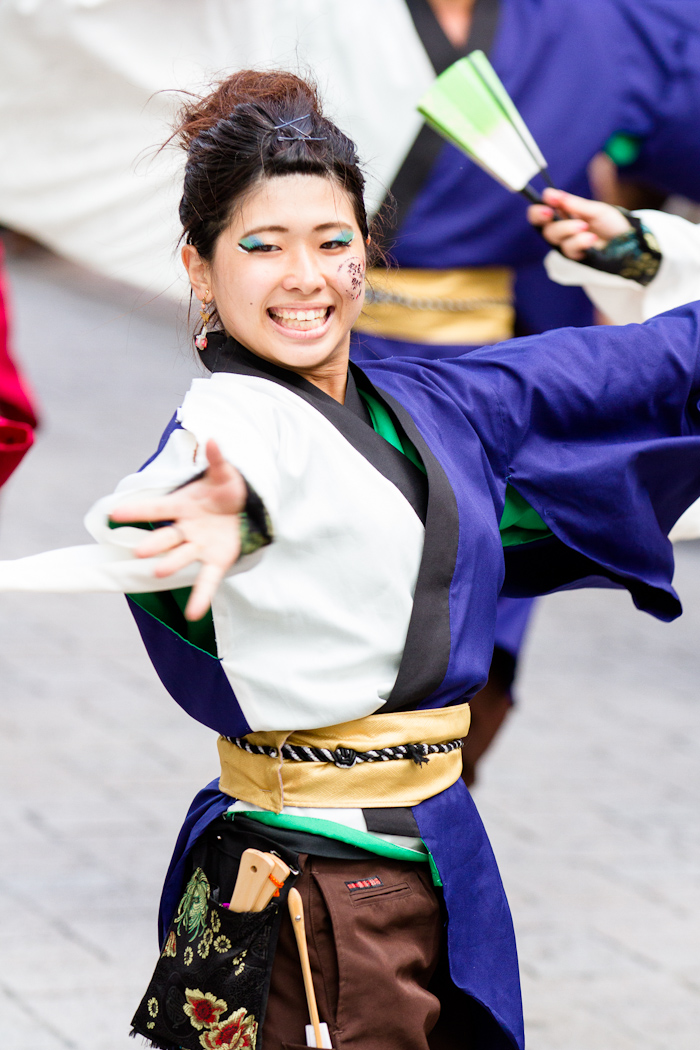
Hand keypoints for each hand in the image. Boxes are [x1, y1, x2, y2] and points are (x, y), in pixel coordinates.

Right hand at [110, 439, 246, 620]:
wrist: (246, 509)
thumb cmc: (227, 490)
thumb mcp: (225, 474)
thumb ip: (217, 459)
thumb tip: (214, 439)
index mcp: (183, 506)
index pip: (156, 507)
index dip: (136, 510)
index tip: (113, 513)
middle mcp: (186, 529)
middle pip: (166, 536)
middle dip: (153, 544)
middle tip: (139, 551)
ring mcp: (199, 546)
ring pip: (181, 557)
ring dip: (170, 564)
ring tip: (159, 571)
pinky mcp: (216, 561)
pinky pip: (207, 581)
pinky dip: (201, 597)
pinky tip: (193, 615)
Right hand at [527, 188, 632, 260]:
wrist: (627, 241)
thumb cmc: (610, 223)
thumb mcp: (595, 210)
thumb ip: (575, 205)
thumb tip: (556, 196)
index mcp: (563, 215)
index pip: (541, 211)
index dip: (540, 206)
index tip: (549, 198)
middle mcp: (561, 230)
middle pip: (543, 225)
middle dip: (543, 217)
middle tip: (550, 211)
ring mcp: (567, 244)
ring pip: (554, 237)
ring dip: (567, 229)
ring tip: (584, 226)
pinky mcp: (575, 257)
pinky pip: (569, 249)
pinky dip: (579, 242)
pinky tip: (591, 238)